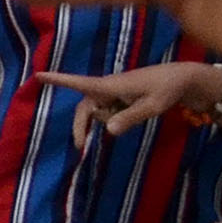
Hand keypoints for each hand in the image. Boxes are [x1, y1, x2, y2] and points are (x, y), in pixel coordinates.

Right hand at [30, 59, 221, 136]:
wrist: (183, 79)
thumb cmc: (166, 89)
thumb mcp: (151, 106)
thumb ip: (130, 118)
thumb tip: (107, 130)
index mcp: (109, 86)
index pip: (79, 83)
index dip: (58, 80)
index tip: (38, 75)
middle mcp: (107, 88)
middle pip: (85, 107)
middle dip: (82, 125)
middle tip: (80, 147)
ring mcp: (115, 93)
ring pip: (100, 111)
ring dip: (109, 120)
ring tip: (135, 115)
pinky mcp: (122, 97)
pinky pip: (110, 111)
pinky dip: (116, 117)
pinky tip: (134, 113)